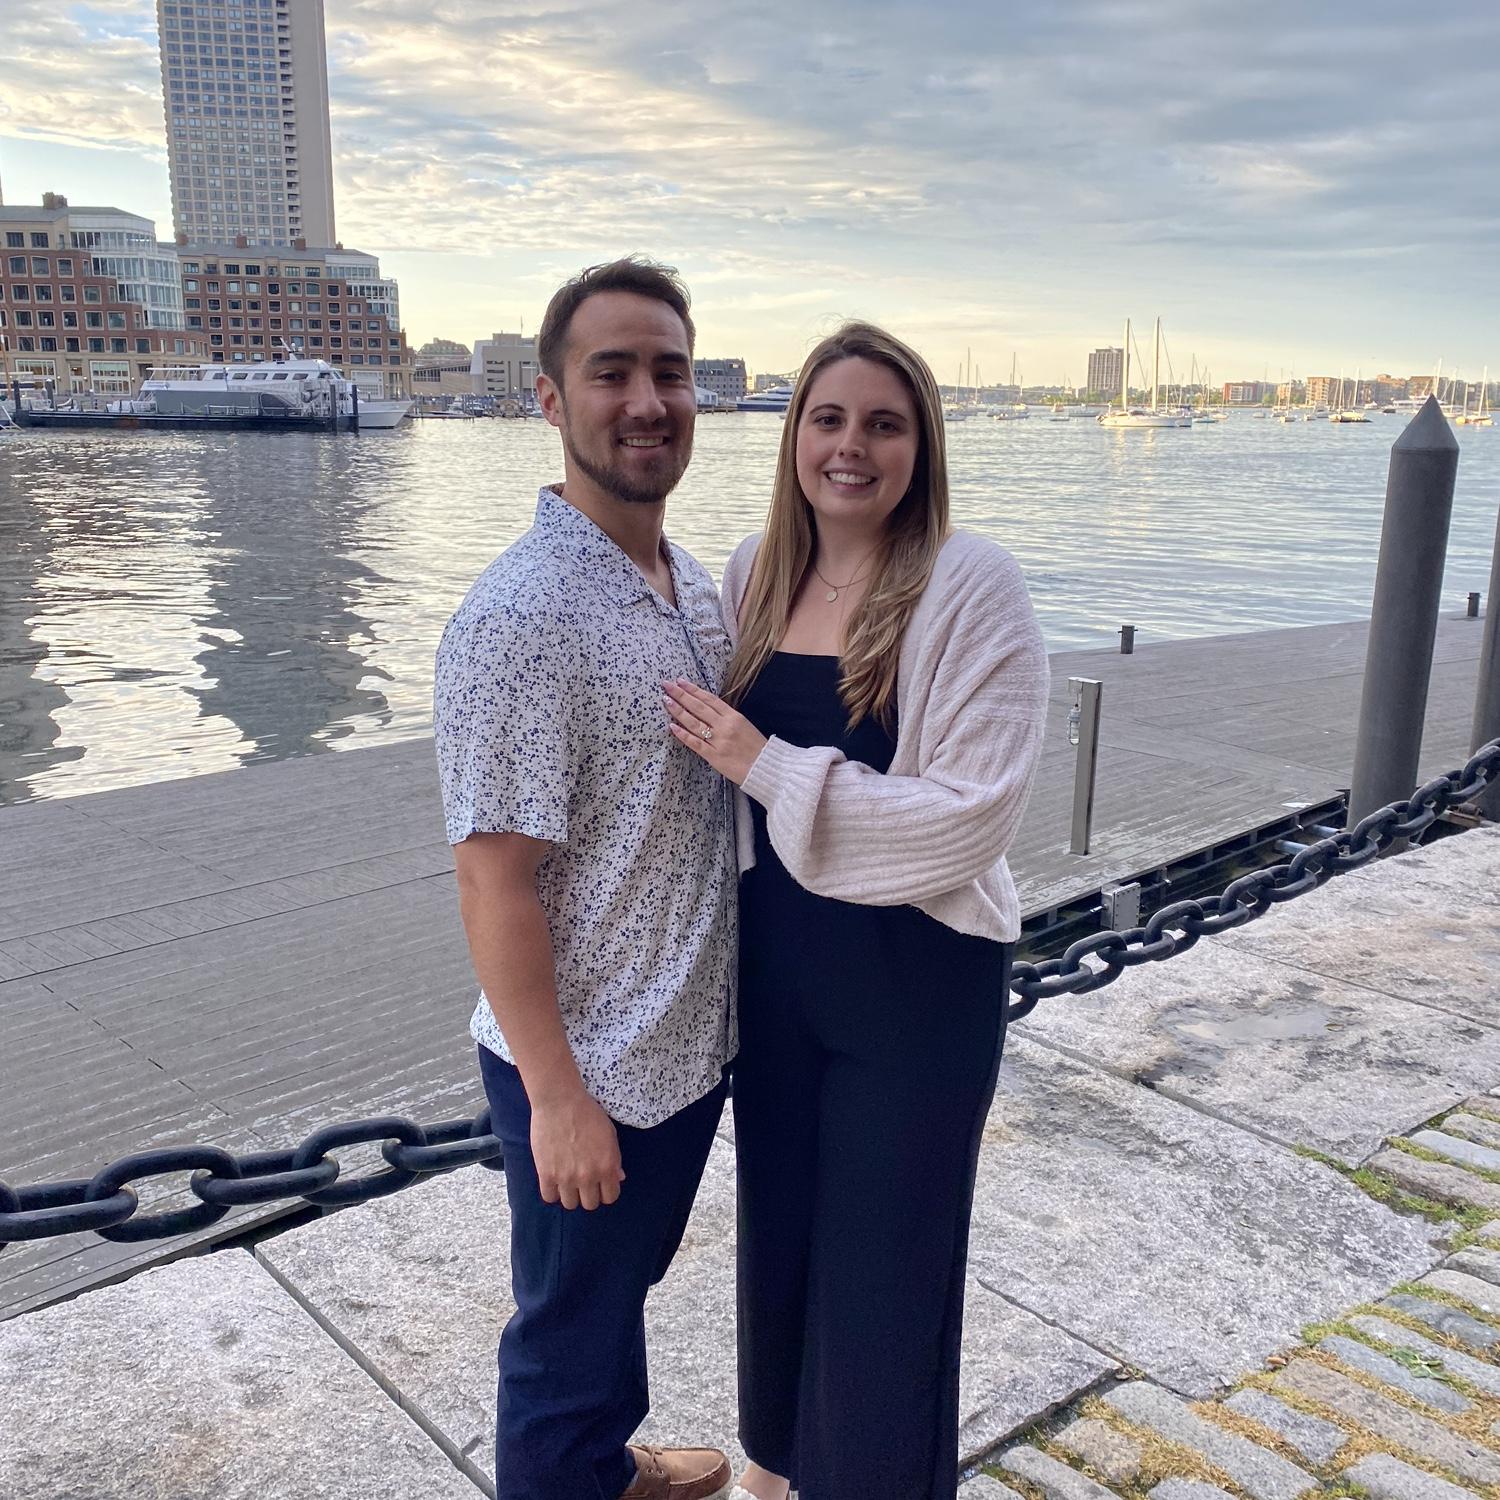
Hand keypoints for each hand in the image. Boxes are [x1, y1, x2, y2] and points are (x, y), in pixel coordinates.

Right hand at [530, 1090, 623, 1209]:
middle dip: (589, 1194)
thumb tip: (619, 1177)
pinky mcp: (546, 1174)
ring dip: (570, 1194)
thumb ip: (614, 1159)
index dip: (606, 1191)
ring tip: (567, 1180)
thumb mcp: (609, 1134)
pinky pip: (549, 1197)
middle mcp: (588, 1176)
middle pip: (590, 1204)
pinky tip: (554, 1179)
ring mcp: (566, 1177)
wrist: (560, 1101)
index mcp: (607, 1166)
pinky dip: (552, 1191)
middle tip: (583, 1182)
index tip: (600, 1184)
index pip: (610, 1197)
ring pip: (570, 1204)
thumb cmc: (588, 1113)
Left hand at [663, 678, 766, 785]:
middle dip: (681, 695)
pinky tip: (672, 726)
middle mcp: (725, 726)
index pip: (710, 699)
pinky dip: (683, 734)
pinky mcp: (714, 756)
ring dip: (678, 711)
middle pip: (698, 707)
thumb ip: (728, 718)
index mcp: (735, 717)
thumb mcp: (746, 726)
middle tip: (666, 685)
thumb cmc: (758, 749)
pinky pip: (695, 743)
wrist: (766, 769)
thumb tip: (709, 711)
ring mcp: (718, 741)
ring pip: (694, 722)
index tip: (681, 681)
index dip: (694, 689)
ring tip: (666, 701)